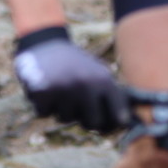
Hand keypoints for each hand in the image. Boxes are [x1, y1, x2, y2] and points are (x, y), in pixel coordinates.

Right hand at [12, 26, 128, 130]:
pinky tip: (45, 89)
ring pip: (66, 119)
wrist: (44, 43)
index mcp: (104, 80)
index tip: (108, 124)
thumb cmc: (75, 64)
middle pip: (93, 123)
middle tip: (78, 106)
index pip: (118, 116)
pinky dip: (43, 105)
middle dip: (84, 119)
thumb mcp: (98, 72)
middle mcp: (86, 85)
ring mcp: (64, 89)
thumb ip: (111, 95)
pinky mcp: (42, 92)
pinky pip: (45, 113)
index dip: (113, 124)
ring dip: (61, 109)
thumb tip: (125, 122)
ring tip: (58, 90)